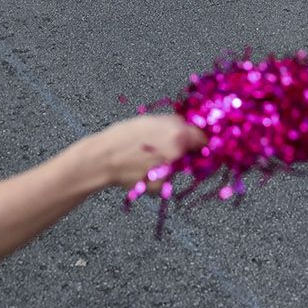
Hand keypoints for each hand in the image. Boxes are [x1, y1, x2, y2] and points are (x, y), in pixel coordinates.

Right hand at [84, 115, 206, 189]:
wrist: (103, 159)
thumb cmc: (123, 136)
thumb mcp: (152, 120)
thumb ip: (176, 123)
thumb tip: (190, 126)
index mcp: (179, 136)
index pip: (204, 138)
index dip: (200, 137)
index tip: (198, 138)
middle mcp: (179, 156)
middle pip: (194, 154)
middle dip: (186, 149)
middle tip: (169, 145)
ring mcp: (171, 174)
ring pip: (180, 167)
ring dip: (173, 162)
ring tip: (150, 155)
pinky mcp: (162, 188)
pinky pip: (168, 178)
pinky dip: (160, 173)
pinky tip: (144, 166)